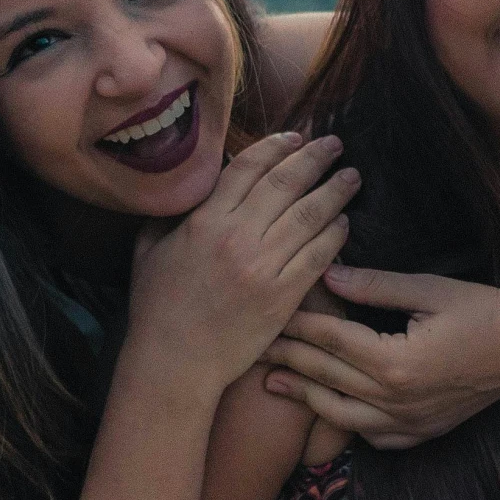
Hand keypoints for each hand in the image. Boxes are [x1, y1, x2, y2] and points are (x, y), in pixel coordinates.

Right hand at [125, 133, 357, 402]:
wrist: (175, 363)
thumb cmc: (157, 306)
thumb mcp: (149, 249)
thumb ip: (172, 212)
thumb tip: (192, 183)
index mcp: (204, 222)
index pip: (248, 168)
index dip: (276, 147)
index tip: (295, 137)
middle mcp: (237, 238)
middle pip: (286, 183)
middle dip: (315, 158)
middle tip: (334, 144)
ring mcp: (263, 268)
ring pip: (310, 216)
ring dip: (335, 191)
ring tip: (350, 177)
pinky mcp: (283, 296)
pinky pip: (318, 256)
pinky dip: (335, 235)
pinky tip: (344, 222)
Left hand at [257, 263, 499, 448]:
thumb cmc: (483, 308)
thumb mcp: (429, 288)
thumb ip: (375, 285)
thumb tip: (328, 273)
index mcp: (395, 362)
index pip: (331, 342)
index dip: (297, 327)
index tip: (269, 315)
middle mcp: (397, 400)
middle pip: (328, 378)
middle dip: (288, 361)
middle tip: (253, 348)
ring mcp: (410, 423)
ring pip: (341, 415)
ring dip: (304, 398)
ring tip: (272, 385)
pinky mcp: (423, 433)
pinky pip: (373, 436)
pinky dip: (346, 424)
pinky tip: (329, 410)